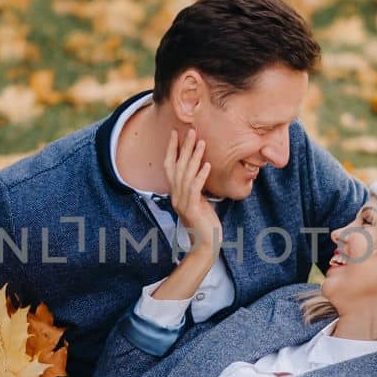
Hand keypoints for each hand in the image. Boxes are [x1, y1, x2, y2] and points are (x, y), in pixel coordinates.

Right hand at [164, 129, 220, 252]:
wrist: (205, 245)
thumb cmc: (205, 224)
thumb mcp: (199, 202)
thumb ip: (196, 188)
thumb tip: (201, 172)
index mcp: (175, 193)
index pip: (170, 167)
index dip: (172, 149)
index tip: (176, 133)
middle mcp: (175, 196)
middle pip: (177, 167)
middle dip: (183, 147)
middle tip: (191, 130)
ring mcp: (182, 203)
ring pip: (186, 175)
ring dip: (194, 157)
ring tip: (201, 142)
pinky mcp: (192, 209)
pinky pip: (195, 189)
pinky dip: (200, 175)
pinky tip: (207, 165)